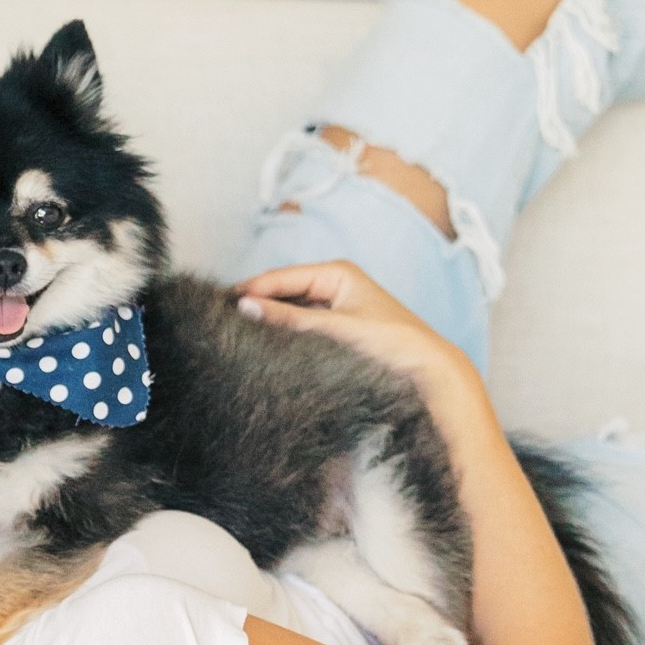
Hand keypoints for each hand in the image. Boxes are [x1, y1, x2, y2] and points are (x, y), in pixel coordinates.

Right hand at [232, 260, 470, 398]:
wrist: (428, 372)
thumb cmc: (392, 343)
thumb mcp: (335, 328)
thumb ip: (288, 319)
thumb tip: (244, 307)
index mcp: (335, 272)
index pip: (278, 277)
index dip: (248, 291)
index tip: (217, 307)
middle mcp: (332, 285)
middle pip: (280, 293)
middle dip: (256, 307)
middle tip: (222, 324)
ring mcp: (332, 308)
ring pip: (287, 312)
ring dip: (268, 323)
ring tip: (238, 337)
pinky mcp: (333, 331)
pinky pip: (297, 328)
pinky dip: (281, 335)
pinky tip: (264, 348)